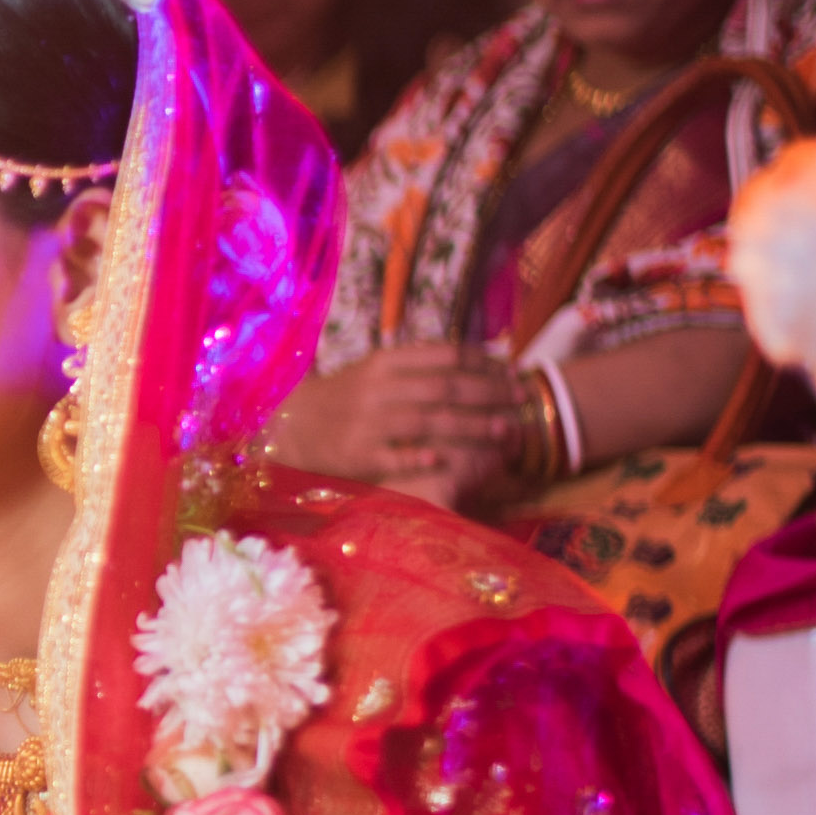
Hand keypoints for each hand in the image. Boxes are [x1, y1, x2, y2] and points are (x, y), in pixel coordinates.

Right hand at [270, 348, 534, 510]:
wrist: (292, 426)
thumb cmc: (346, 397)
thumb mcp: (376, 369)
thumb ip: (418, 362)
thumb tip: (477, 355)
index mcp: (385, 361)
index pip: (444, 355)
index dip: (484, 363)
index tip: (513, 372)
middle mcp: (378, 387)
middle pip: (444, 387)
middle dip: (490, 394)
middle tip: (522, 401)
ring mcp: (367, 420)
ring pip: (428, 420)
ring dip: (472, 426)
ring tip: (508, 431)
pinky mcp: (357, 452)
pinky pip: (393, 454)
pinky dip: (418, 455)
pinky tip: (444, 459)